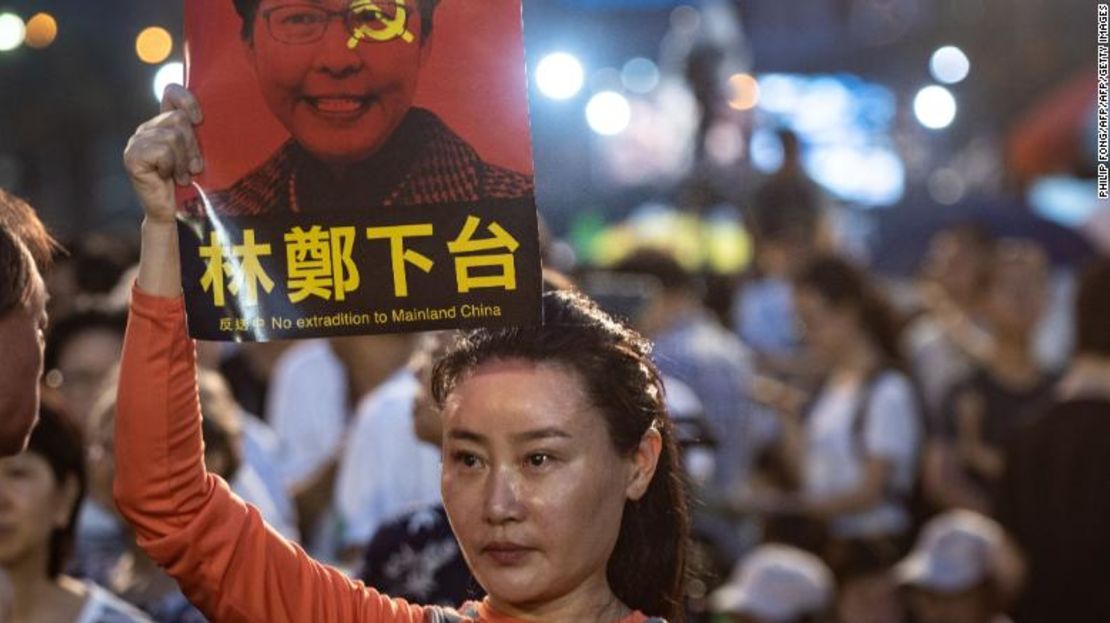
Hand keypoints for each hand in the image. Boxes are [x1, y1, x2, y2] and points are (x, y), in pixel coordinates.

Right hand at [123, 84, 203, 223]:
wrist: (174, 211)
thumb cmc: (190, 182)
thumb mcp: (197, 153)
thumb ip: (198, 133)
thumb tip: (207, 116)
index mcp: (163, 123)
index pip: (172, 92)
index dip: (187, 100)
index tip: (200, 120)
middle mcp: (147, 128)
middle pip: (179, 119)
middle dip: (192, 146)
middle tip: (193, 167)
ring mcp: (137, 141)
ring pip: (172, 137)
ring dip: (183, 161)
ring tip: (182, 175)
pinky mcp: (132, 156)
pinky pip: (162, 151)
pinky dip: (172, 167)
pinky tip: (168, 177)